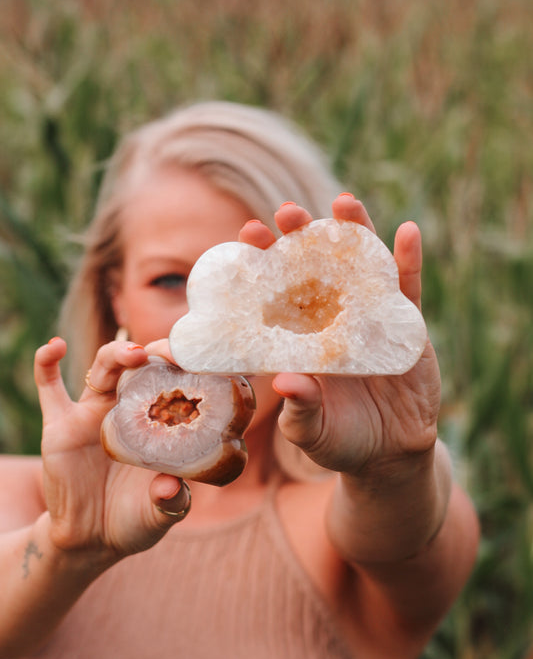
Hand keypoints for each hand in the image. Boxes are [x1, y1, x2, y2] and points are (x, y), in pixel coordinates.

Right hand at [34, 338, 190, 561]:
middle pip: (142, 366)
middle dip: (158, 352)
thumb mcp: (160, 514)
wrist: (92, 541)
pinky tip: (54, 347)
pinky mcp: (61, 425)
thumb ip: (169, 501)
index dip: (187, 369)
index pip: (175, 383)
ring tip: (134, 353)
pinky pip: (49, 387)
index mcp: (158, 423)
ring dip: (118, 353)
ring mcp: (94, 414)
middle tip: (172, 354)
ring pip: (105, 368)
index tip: (203, 363)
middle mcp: (128, 410)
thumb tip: (170, 486)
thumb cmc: (135, 520)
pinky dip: (46, 363)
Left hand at [238, 194, 440, 477]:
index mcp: (299, 340)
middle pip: (315, 269)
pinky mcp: (405, 329)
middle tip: (287, 211)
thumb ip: (299, 410)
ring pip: (361, 269)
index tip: (248, 235)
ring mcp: (369, 320)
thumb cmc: (339, 442)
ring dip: (355, 233)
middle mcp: (330, 321)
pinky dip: (408, 261)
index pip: (277, 293)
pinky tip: (406, 231)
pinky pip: (408, 290)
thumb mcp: (311, 432)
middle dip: (302, 237)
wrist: (388, 457)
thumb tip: (287, 382)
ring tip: (344, 202)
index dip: (264, 263)